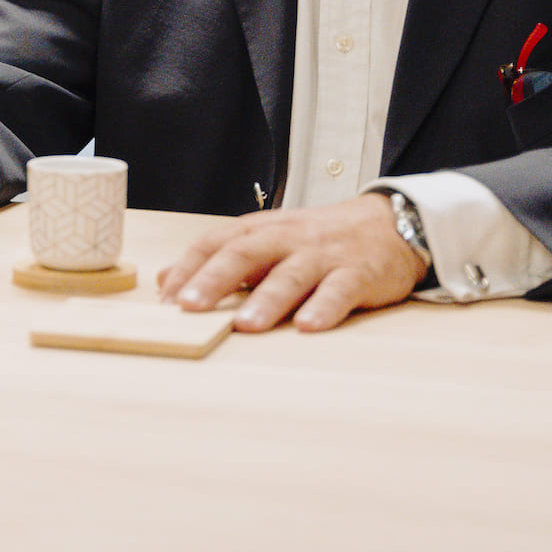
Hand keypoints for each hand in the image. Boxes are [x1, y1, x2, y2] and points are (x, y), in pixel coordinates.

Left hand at [155, 193, 428, 332]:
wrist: (387, 224)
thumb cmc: (316, 239)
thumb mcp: (264, 242)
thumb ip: (217, 261)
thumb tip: (164, 280)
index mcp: (260, 230)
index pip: (215, 243)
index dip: (188, 269)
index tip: (164, 298)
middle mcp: (287, 238)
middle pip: (245, 254)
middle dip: (214, 280)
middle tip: (189, 307)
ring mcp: (323, 255)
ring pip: (291, 274)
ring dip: (267, 300)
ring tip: (245, 325)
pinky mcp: (359, 273)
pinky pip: (340, 290)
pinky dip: (324, 307)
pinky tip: (308, 326)